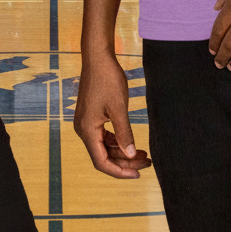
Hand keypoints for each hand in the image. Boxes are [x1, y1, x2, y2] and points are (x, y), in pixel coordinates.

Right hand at [73, 52, 150, 178]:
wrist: (98, 57)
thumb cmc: (107, 78)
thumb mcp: (119, 108)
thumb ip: (124, 133)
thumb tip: (131, 155)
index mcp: (87, 130)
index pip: (101, 162)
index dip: (120, 171)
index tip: (138, 174)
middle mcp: (83, 129)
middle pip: (104, 156)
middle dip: (126, 161)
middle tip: (147, 162)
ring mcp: (86, 122)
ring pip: (105, 147)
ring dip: (123, 152)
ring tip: (144, 154)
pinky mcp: (91, 116)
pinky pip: (104, 136)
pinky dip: (117, 141)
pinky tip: (132, 142)